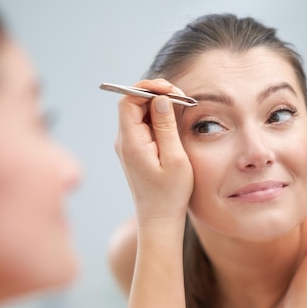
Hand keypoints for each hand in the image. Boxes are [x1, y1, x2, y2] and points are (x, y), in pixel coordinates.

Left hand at [114, 79, 193, 225]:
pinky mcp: (135, 150)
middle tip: (181, 97)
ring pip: (139, 112)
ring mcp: (128, 146)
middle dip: (156, 93)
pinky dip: (158, 117)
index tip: (170, 89)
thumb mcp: (175, 158)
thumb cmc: (170, 194)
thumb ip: (165, 126)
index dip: (147, 88)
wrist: (159, 219)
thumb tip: (160, 99)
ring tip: (181, 107)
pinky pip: (143, 125)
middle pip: (133, 103)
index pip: (128, 100)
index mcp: (130, 142)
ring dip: (159, 105)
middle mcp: (124, 141)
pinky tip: (174, 121)